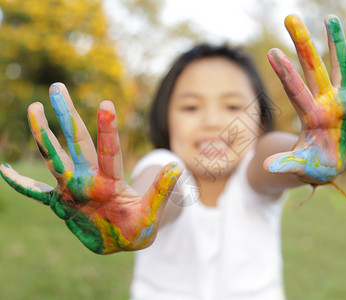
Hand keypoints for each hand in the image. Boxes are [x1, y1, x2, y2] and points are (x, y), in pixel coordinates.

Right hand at [0, 83, 182, 253]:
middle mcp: (89, 178)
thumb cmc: (140, 227)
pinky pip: (36, 192)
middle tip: (56, 87)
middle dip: (67, 115)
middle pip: (76, 142)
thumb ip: (160, 190)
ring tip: (33, 107)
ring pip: (54, 157)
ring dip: (42, 134)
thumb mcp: (150, 212)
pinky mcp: (61, 204)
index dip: (107, 130)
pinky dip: (21, 183)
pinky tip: (4, 169)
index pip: (109, 150)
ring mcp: (73, 189)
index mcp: (111, 180)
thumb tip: (176, 165)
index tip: (106, 104)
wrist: (124, 240)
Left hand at [265, 14, 345, 184]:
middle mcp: (325, 101)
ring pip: (339, 66)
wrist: (332, 164)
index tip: (272, 52)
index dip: (285, 72)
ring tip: (329, 17)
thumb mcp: (301, 165)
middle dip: (302, 44)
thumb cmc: (314, 164)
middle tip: (290, 18)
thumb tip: (266, 168)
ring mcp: (343, 100)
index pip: (296, 89)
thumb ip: (287, 163)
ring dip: (335, 43)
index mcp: (310, 115)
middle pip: (313, 68)